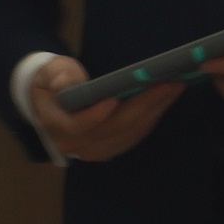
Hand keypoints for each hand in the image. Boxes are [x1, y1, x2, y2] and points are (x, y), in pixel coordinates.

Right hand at [25, 54, 184, 162]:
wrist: (52, 103)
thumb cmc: (51, 82)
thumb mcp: (49, 72)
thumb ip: (56, 77)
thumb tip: (62, 84)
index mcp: (56, 125)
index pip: (77, 126)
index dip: (95, 115)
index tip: (113, 99)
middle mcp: (76, 144)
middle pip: (114, 129)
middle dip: (144, 105)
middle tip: (168, 83)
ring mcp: (95, 150)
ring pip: (129, 133)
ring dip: (155, 110)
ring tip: (174, 87)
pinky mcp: (111, 149)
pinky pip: (135, 135)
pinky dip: (153, 117)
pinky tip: (167, 99)